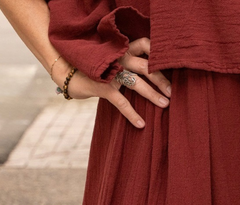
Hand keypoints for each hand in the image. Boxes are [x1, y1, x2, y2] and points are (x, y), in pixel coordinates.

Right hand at [52, 37, 170, 127]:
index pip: (145, 44)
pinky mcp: (103, 87)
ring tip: (165, 104)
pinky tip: (141, 124)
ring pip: (137, 83)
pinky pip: (121, 102)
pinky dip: (132, 114)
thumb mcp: (110, 58)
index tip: (172, 65)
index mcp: (121, 48)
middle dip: (161, 79)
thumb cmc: (93, 66)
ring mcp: (111, 71)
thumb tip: (150, 72)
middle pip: (146, 66)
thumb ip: (127, 61)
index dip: (158, 53)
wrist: (66, 71)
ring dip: (153, 95)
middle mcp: (118, 57)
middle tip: (172, 91)